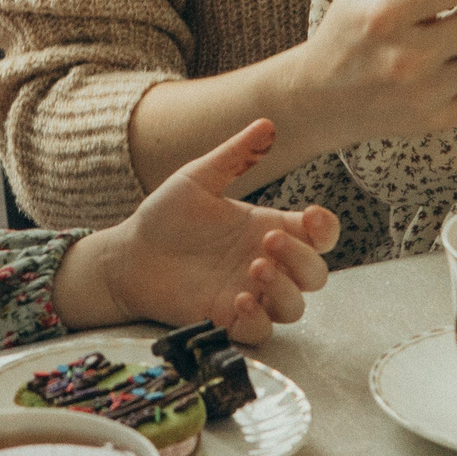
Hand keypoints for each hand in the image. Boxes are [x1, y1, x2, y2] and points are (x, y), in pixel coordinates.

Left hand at [53, 120, 338, 343]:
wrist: (129, 253)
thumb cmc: (167, 216)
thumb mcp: (200, 179)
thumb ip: (236, 155)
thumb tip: (267, 123)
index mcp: (267, 227)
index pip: (319, 236)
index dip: (327, 229)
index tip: (313, 216)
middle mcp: (266, 263)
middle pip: (315, 274)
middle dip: (302, 259)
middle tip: (268, 241)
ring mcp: (251, 294)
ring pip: (294, 307)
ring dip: (285, 289)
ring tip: (255, 267)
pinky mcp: (228, 319)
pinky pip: (260, 332)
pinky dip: (258, 319)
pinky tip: (238, 298)